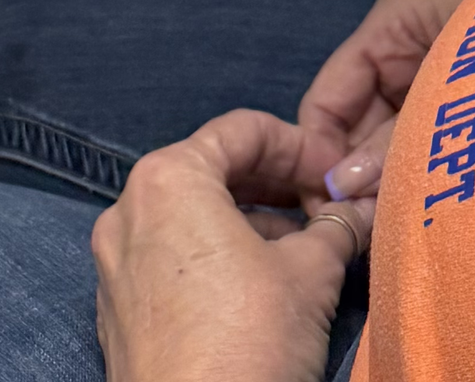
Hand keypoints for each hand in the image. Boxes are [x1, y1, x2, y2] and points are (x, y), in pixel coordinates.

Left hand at [92, 110, 357, 381]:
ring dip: (249, 222)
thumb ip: (337, 225)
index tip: (336, 173)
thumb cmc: (249, 343)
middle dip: (274, 184)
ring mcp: (114, 269)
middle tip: (324, 206)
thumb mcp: (312, 271)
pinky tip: (260, 289)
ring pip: (190, 219)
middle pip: (212, 170)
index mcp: (168, 181)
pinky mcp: (117, 318)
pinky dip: (215, 260)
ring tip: (302, 250)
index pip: (243, 131)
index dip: (300, 145)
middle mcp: (127, 214)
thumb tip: (361, 210)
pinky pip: (169, 263)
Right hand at [292, 0, 474, 243]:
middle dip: (353, 179)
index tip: (323, 212)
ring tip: (387, 229)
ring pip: (384, 138)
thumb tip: (340, 191)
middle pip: (352, 124)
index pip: (325, 98)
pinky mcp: (455, 98)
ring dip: (382, 183)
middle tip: (362, 234)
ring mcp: (429, 72)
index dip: (315, 157)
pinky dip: (411, 174)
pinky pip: (417, 139)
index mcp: (391, 23)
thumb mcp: (449, 84)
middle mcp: (402, 46)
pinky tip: (412, 210)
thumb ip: (394, 138)